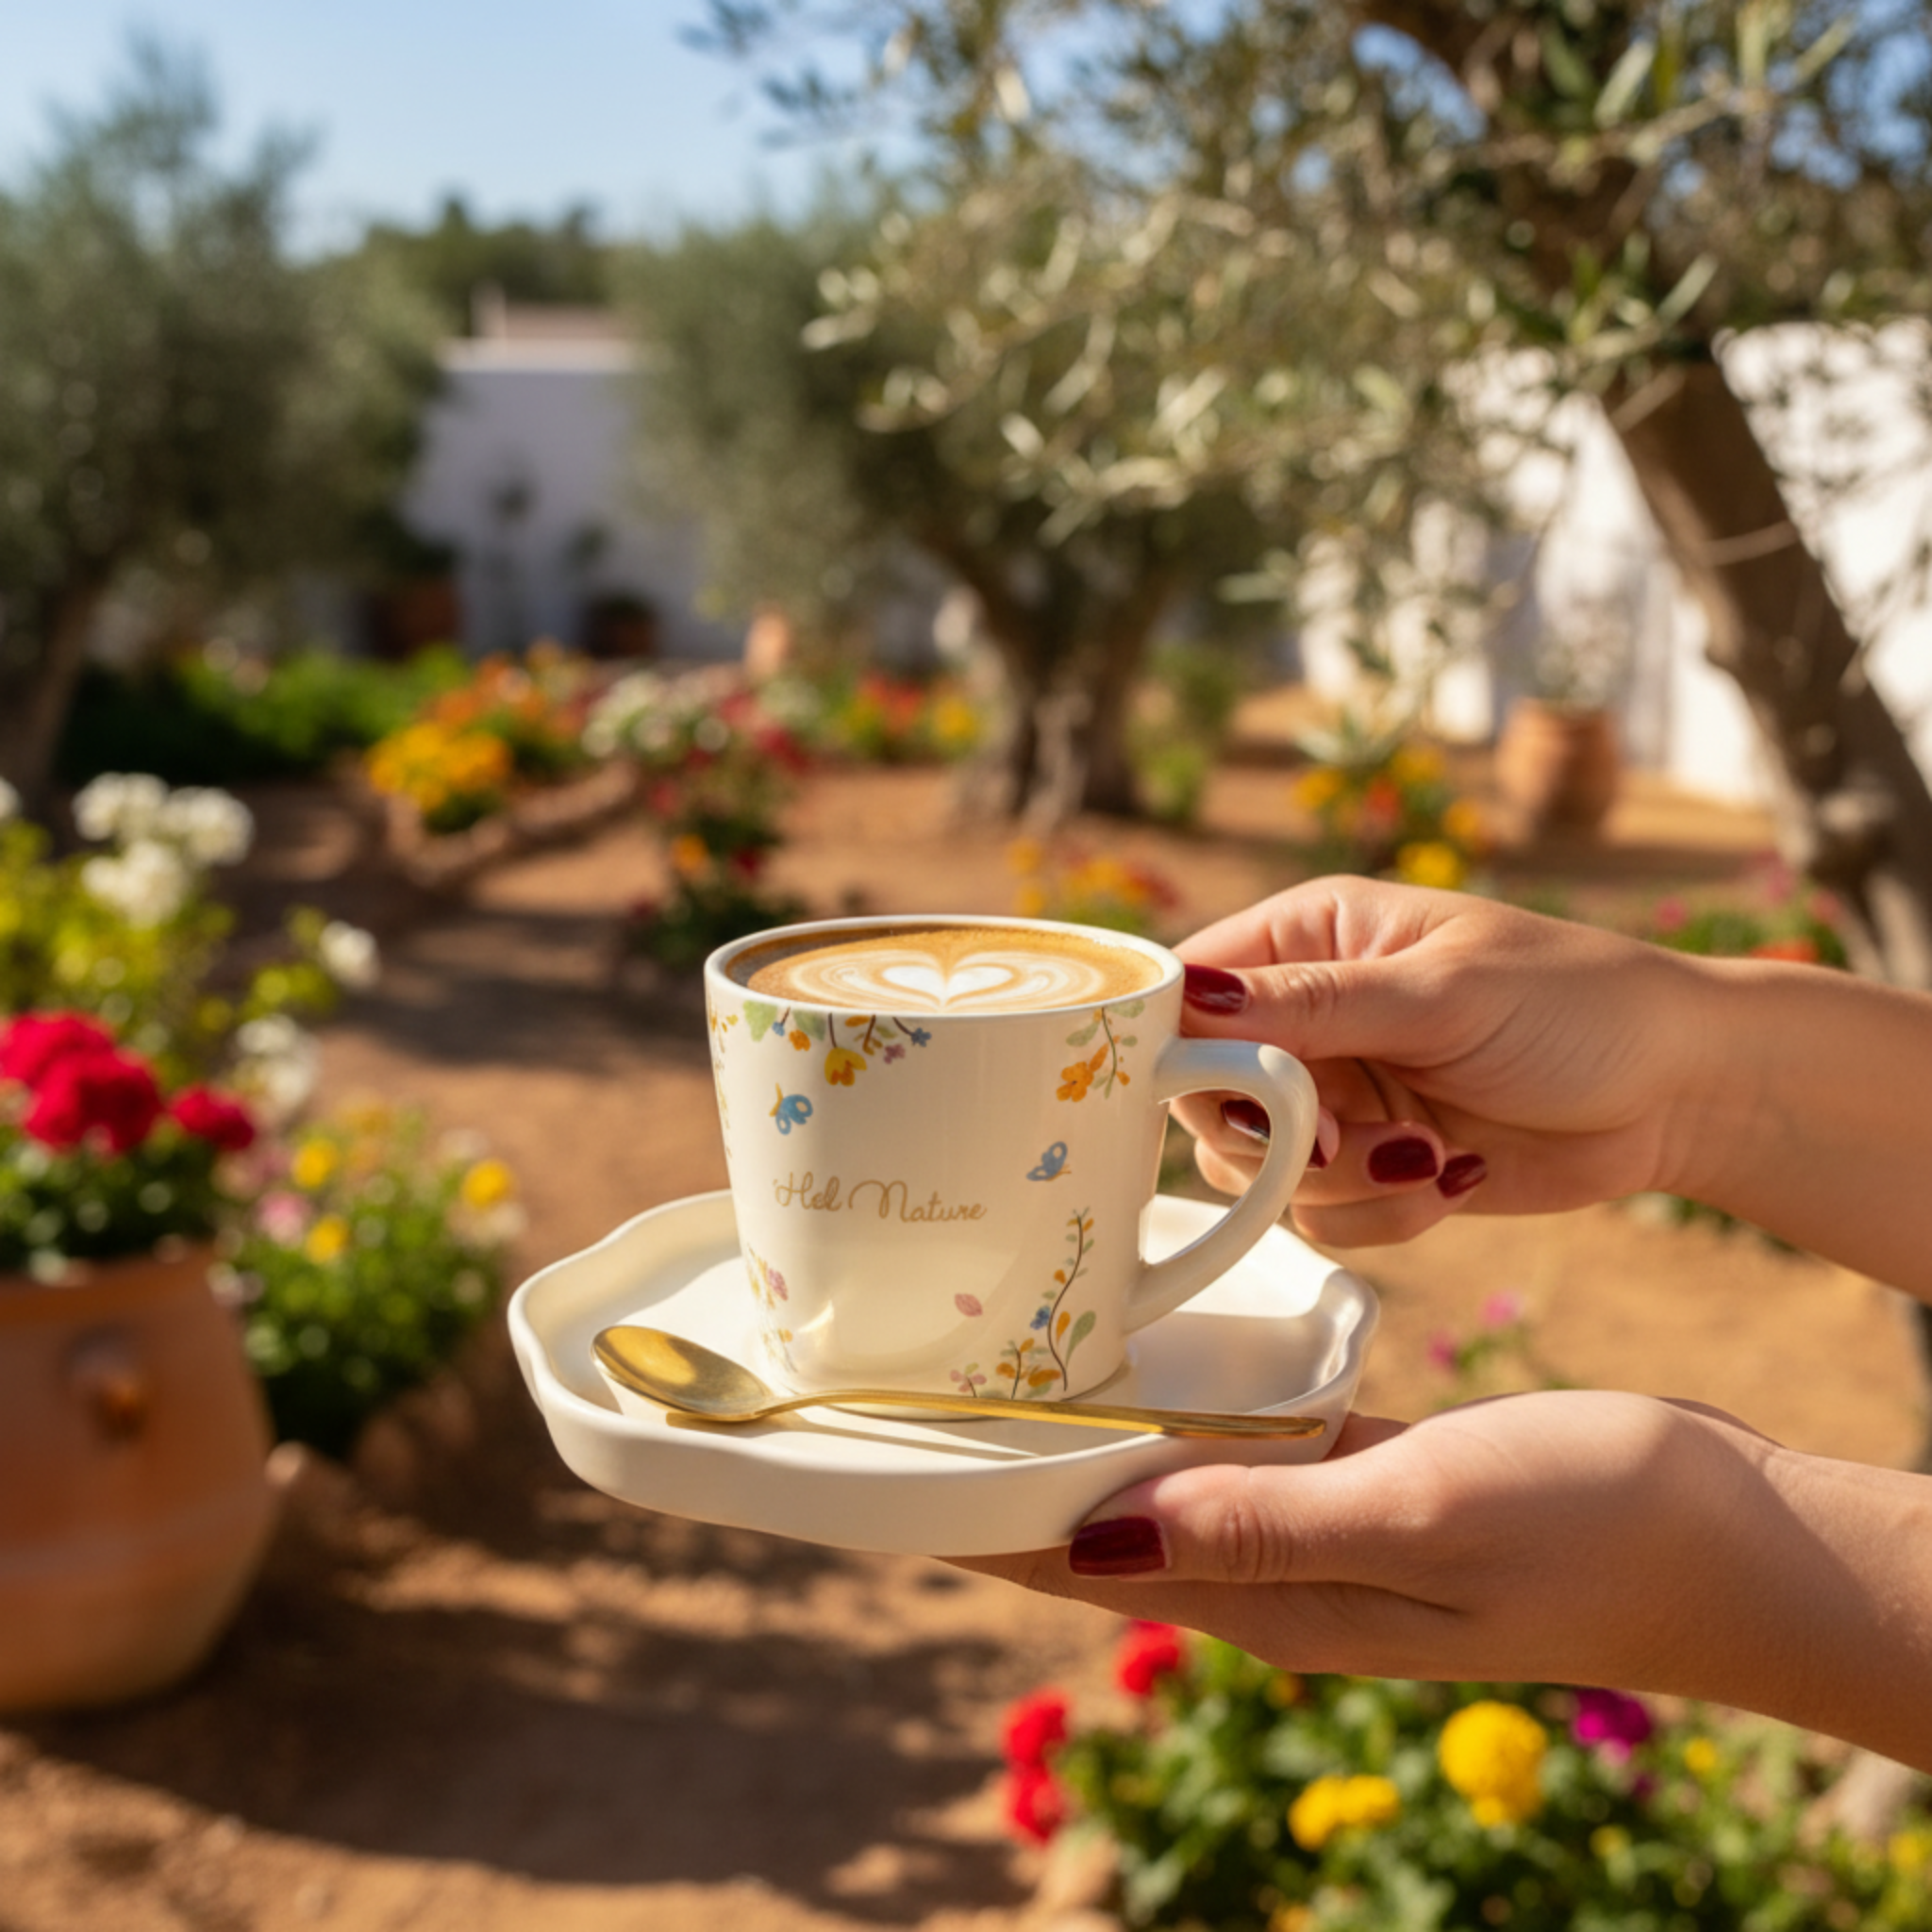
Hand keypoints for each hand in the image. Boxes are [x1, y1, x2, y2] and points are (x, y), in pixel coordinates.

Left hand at [951, 1391, 1931, 1768]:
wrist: (1739, 1538)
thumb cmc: (1593, 1527)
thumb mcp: (1417, 1517)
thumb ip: (1258, 1527)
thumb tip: (1090, 1539)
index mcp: (1278, 1593)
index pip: (1081, 1566)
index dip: (978, 1524)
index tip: (881, 1471)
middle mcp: (1283, 1566)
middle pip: (1105, 1525)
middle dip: (1009, 1478)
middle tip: (916, 1397)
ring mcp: (1330, 1524)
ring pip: (1171, 1478)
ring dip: (1093, 1438)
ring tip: (1005, 1368)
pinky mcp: (1377, 1475)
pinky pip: (1254, 1442)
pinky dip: (1195, 1408)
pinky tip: (1161, 1357)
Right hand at [1173, 878, 1711, 1246]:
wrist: (1683, 1094)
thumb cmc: (1575, 1004)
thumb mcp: (1440, 993)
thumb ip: (1310, 1003)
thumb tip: (1186, 996)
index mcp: (1312, 936)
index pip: (1189, 987)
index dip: (1181, 1046)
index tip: (1228, 1091)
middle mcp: (1308, 1015)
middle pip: (1204, 1093)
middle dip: (1273, 1132)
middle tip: (1338, 1136)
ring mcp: (1338, 1095)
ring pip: (1255, 1167)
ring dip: (1336, 1180)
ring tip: (1426, 1155)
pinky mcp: (1371, 1165)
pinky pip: (1317, 1213)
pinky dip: (1379, 1213)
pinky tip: (1452, 1177)